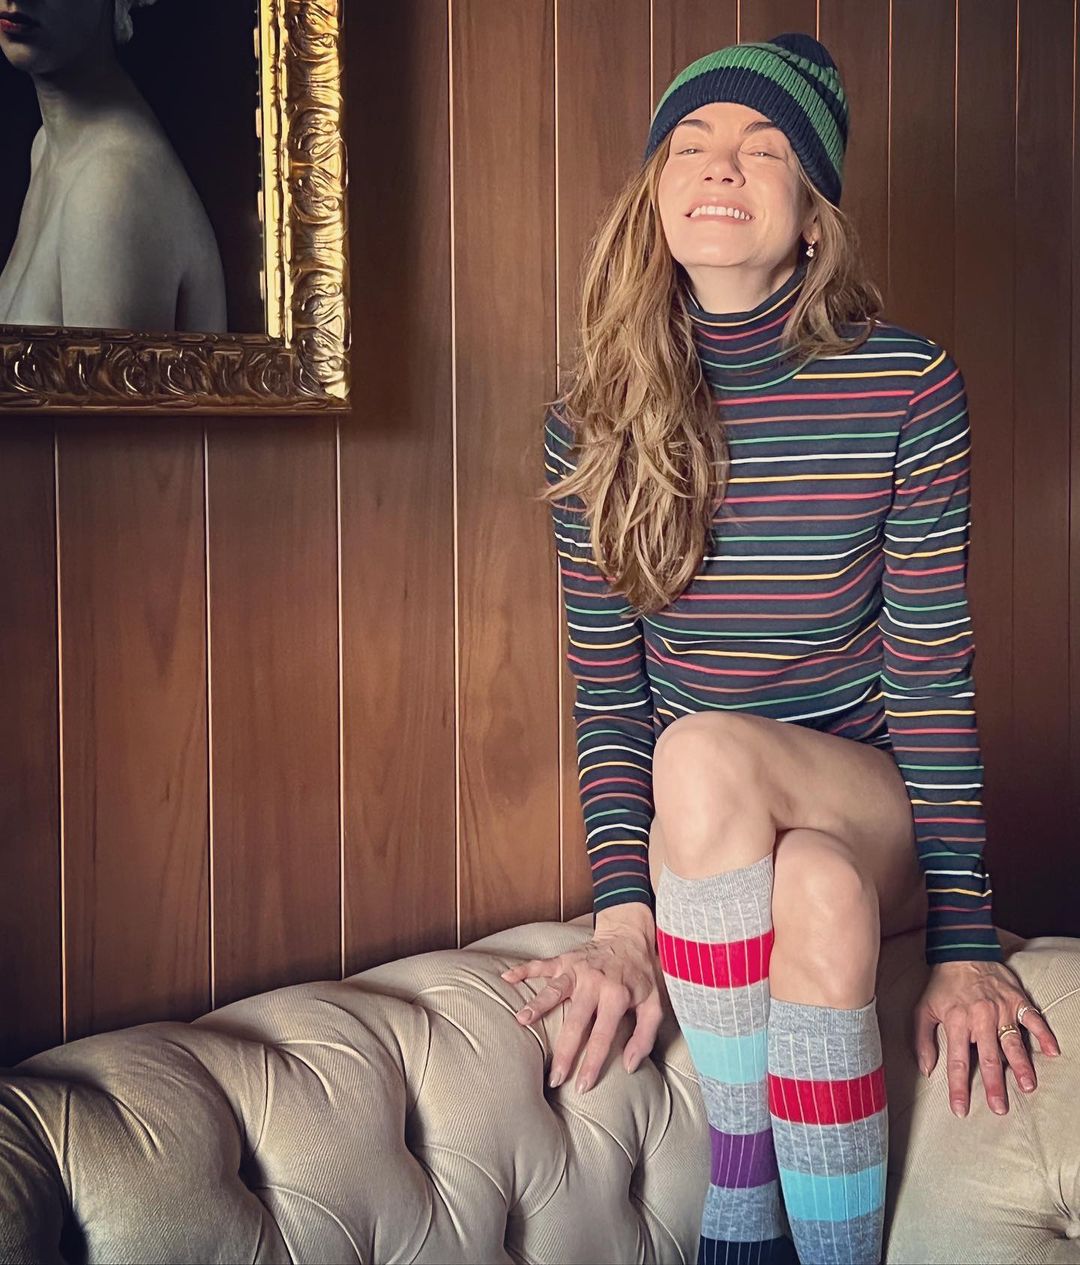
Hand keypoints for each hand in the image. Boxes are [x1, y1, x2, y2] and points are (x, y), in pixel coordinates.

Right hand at [499, 911, 663, 1092]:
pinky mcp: (565, 959)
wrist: (630, 936)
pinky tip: (506, 978)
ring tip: (521, 1021)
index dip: (593, 1062)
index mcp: (617, 995)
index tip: (581, 1086)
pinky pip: (542, 964)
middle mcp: (595, 982)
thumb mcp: (654, 1005)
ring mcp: (577, 969)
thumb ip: (645, 1037)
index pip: (603, 1035)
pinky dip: (524, 970)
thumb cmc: (641, 975)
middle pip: (576, 1021)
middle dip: (564, 1051)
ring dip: (537, 1005)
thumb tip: (629, 1066)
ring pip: (554, 990)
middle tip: (553, 1077)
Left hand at [913, 958, 1060, 1116]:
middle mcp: (980, 1018)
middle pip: (989, 1057)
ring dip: (1022, 1065)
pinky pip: (1034, 1019)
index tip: (961, 1110)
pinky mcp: (1017, 1000)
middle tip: (1000, 1109)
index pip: (957, 1061)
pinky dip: (1044, 1035)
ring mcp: (1001, 1009)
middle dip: (995, 1085)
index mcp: (956, 1022)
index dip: (958, 1087)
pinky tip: (1053, 1052)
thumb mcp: (923, 1009)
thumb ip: (922, 1040)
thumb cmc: (942, 986)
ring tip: (1027, 1086)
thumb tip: (927, 1070)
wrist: (962, 952)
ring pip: (1013, 1041)